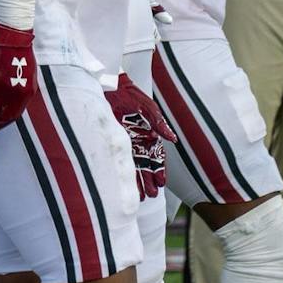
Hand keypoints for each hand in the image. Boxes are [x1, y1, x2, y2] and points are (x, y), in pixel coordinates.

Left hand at [106, 73, 176, 198]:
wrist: (109, 86)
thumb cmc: (131, 95)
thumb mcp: (148, 109)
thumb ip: (160, 124)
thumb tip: (173, 139)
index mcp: (148, 135)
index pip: (156, 157)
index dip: (159, 170)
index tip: (161, 182)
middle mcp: (137, 141)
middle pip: (145, 165)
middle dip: (149, 180)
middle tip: (152, 194)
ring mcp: (124, 142)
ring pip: (133, 165)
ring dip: (137, 181)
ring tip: (140, 195)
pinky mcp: (113, 140)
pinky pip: (119, 159)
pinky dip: (123, 171)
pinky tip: (124, 183)